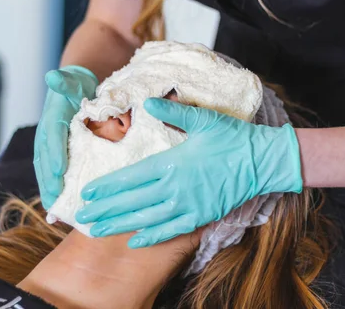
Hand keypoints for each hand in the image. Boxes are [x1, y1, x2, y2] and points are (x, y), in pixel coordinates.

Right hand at [34, 65, 97, 208]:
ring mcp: (48, 147)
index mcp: (52, 118)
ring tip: (54, 210)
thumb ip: (64, 81)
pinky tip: (55, 214)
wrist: (74, 89)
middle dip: (50, 180)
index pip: (53, 136)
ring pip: (45, 171)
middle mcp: (46, 135)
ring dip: (49, 191)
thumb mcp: (73, 80)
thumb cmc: (77, 86)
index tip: (60, 169)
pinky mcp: (53, 156)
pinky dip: (53, 193)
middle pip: (45, 159)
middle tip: (56, 198)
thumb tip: (52, 76)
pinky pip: (51, 176)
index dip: (55, 153)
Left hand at [76, 98, 302, 247]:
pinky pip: (172, 231)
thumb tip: (147, 103)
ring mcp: (188, 205)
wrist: (263, 161)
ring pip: (146, 218)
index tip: (87, 193)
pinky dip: (153, 237)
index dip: (107, 186)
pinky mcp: (201, 216)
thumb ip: (172, 112)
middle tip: (81, 217)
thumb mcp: (203, 119)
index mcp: (172, 162)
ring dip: (120, 225)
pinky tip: (135, 241)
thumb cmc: (233, 138)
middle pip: (132, 201)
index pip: (131, 177)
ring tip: (97, 230)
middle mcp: (175, 187)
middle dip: (105, 209)